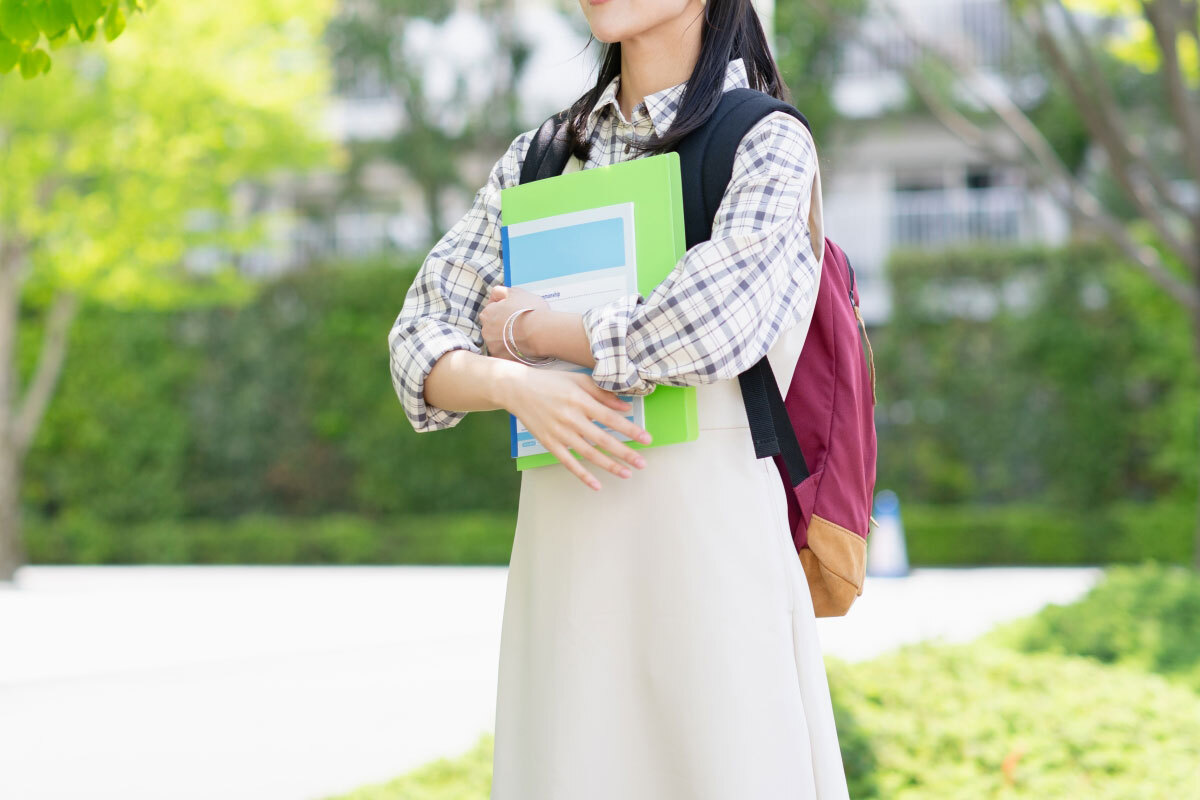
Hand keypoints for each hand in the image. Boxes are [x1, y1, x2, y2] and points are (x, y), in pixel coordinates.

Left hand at [480, 284, 549, 360]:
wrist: (542, 332)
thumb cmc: (530, 310)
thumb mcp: (515, 292)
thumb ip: (501, 291)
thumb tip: (496, 295)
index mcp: (487, 314)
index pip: (491, 311)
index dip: (503, 310)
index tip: (514, 312)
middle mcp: (486, 331)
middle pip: (493, 327)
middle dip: (504, 326)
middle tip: (520, 324)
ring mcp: (493, 346)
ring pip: (499, 342)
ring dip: (507, 339)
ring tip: (523, 336)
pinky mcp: (502, 358)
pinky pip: (506, 354)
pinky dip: (513, 351)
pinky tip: (523, 347)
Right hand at [503, 368, 652, 489]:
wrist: (517, 389)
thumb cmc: (551, 382)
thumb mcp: (578, 379)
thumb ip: (602, 393)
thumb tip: (625, 406)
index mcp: (580, 400)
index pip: (611, 418)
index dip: (630, 430)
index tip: (646, 439)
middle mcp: (571, 418)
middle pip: (603, 439)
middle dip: (625, 452)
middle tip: (643, 463)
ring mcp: (559, 433)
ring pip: (588, 453)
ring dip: (609, 465)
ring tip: (627, 473)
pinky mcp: (549, 443)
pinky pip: (568, 462)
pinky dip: (583, 475)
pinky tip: (596, 485)